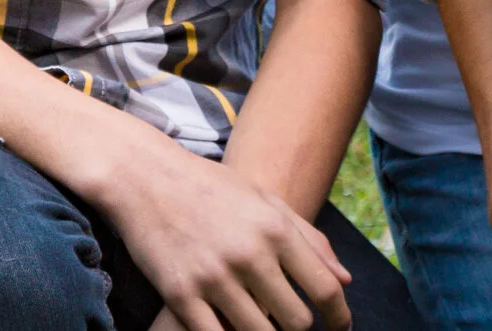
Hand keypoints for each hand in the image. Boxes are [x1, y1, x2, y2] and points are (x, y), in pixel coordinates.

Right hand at [83, 114, 352, 330]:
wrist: (146, 177)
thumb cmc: (212, 188)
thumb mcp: (265, 200)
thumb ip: (308, 239)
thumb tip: (345, 280)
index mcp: (275, 229)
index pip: (325, 288)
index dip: (340, 317)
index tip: (341, 329)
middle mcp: (249, 254)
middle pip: (296, 321)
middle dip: (298, 326)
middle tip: (286, 317)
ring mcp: (213, 277)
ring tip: (259, 318)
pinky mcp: (180, 296)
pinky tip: (228, 325)